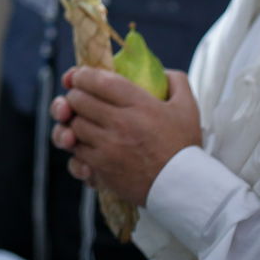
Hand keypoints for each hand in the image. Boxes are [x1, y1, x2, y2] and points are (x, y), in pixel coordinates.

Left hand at [50, 65, 202, 206]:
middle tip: (80, 100)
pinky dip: (76, 149)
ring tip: (82, 123)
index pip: (97, 80)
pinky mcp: (101, 169)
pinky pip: (74, 154)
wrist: (185, 188)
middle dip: (74, 97)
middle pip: (77, 100)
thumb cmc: (184, 147)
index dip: (81, 75)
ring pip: (72, 126)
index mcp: (139, 104)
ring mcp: (108, 148)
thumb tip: (161, 70)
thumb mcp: (188, 108)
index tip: (79, 77)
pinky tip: (85, 146)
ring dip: (73, 123)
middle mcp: (120, 123)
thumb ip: (176, 82)